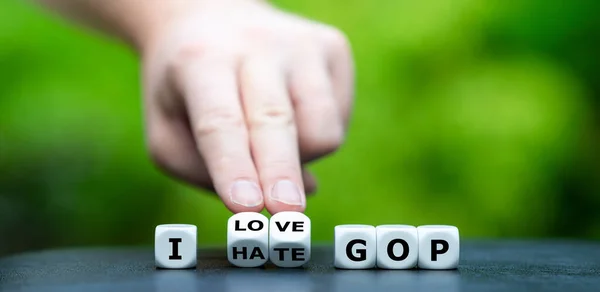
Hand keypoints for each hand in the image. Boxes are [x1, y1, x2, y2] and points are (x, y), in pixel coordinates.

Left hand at [140, 0, 353, 213]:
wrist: (209, 17)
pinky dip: (316, 137)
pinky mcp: (333, 47)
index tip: (246, 207)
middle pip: (275, 121)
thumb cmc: (186, 87)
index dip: (233, 168)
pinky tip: (293, 114)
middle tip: (287, 214)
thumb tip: (293, 192)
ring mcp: (301, 44)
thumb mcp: (166, 129)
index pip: (219, 123)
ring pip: (322, 128)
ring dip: (301, 157)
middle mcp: (256, 45)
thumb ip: (207, 172)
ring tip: (272, 142)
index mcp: (201, 61)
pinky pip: (339, 119)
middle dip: (280, 172)